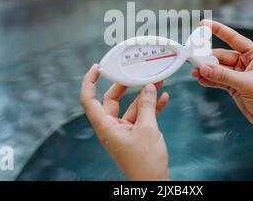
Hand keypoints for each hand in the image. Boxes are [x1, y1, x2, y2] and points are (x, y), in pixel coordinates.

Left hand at [80, 64, 169, 180]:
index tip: (97, 68)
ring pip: (130, 107)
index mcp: (106, 127)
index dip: (89, 82)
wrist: (153, 183)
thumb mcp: (147, 129)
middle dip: (124, 86)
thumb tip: (148, 87)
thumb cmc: (145, 163)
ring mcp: (123, 131)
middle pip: (111, 100)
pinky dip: (151, 108)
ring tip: (157, 83)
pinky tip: (163, 98)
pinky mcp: (135, 135)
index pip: (89, 100)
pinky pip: (141, 116)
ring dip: (143, 96)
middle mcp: (111, 128)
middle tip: (134, 73)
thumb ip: (147, 106)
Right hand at [192, 20, 252, 152]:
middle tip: (193, 61)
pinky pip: (217, 78)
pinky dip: (209, 79)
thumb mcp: (246, 84)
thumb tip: (204, 68)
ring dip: (206, 70)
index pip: (234, 38)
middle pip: (221, 55)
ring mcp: (238, 73)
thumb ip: (224, 76)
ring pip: (217, 68)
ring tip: (194, 72)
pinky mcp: (233, 84)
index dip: (218, 30)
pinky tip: (200, 80)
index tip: (203, 24)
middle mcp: (246, 61)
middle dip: (207, 59)